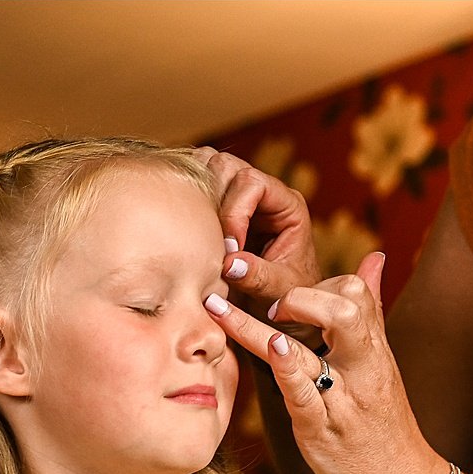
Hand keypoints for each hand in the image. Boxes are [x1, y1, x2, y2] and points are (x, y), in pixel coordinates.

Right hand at [193, 147, 320, 301]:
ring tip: (196, 233)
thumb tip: (229, 263)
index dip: (234, 213)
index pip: (253, 183)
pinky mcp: (218, 204)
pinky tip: (186, 229)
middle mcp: (263, 192)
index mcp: (287, 205)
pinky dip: (185, 199)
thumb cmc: (284, 296)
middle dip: (212, 201)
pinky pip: (195, 184)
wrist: (278, 307)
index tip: (229, 250)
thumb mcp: (278, 292)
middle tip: (208, 241)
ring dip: (195, 196)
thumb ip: (259, 277)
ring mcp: (238, 195)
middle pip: (226, 166)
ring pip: (206, 167)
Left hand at [203, 254, 446, 473]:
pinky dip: (287, 369)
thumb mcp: (380, 363)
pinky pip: (304, 394)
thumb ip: (371, 311)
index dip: (322, 283)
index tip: (291, 292)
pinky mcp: (321, 429)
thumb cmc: (384, 422)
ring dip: (259, 328)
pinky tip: (271, 347)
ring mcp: (341, 399)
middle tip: (269, 303)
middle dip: (302, 296)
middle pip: (344, 309)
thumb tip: (374, 258)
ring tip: (222, 307)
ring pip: (309, 351)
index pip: (355, 292)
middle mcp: (361, 368)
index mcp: (372, 349)